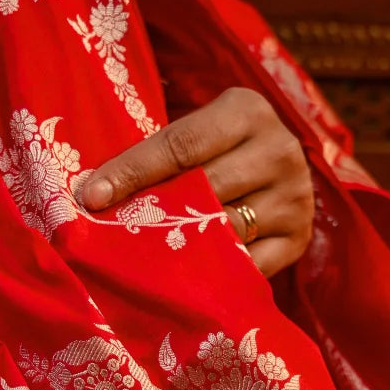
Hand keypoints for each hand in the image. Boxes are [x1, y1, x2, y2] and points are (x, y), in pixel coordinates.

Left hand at [81, 87, 314, 277]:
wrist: (275, 168)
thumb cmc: (215, 151)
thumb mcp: (193, 135)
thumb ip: (155, 155)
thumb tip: (93, 194)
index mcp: (247, 110)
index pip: (180, 146)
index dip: (133, 173)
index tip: (92, 198)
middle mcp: (279, 150)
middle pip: (205, 190)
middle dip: (154, 214)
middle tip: (112, 235)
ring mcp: (295, 198)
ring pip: (226, 231)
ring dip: (182, 249)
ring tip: (143, 260)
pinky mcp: (298, 239)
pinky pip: (248, 267)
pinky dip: (215, 274)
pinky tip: (186, 279)